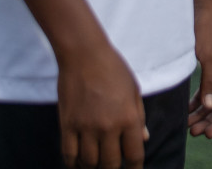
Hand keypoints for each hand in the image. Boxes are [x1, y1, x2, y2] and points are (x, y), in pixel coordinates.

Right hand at [57, 41, 147, 168]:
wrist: (84, 54)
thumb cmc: (113, 69)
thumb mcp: (134, 90)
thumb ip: (139, 116)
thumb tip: (144, 139)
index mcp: (129, 118)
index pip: (134, 155)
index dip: (135, 168)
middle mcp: (109, 126)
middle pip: (110, 164)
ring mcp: (86, 127)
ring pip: (89, 163)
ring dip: (93, 168)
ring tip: (96, 166)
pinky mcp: (67, 125)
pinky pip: (69, 154)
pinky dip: (73, 164)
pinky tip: (78, 164)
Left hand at [189, 0, 211, 138]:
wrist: (206, 2)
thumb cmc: (211, 27)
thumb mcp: (209, 56)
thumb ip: (210, 82)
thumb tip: (208, 107)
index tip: (207, 134)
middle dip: (210, 120)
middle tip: (193, 133)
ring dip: (203, 112)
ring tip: (188, 125)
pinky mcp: (210, 63)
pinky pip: (206, 88)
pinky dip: (198, 100)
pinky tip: (187, 109)